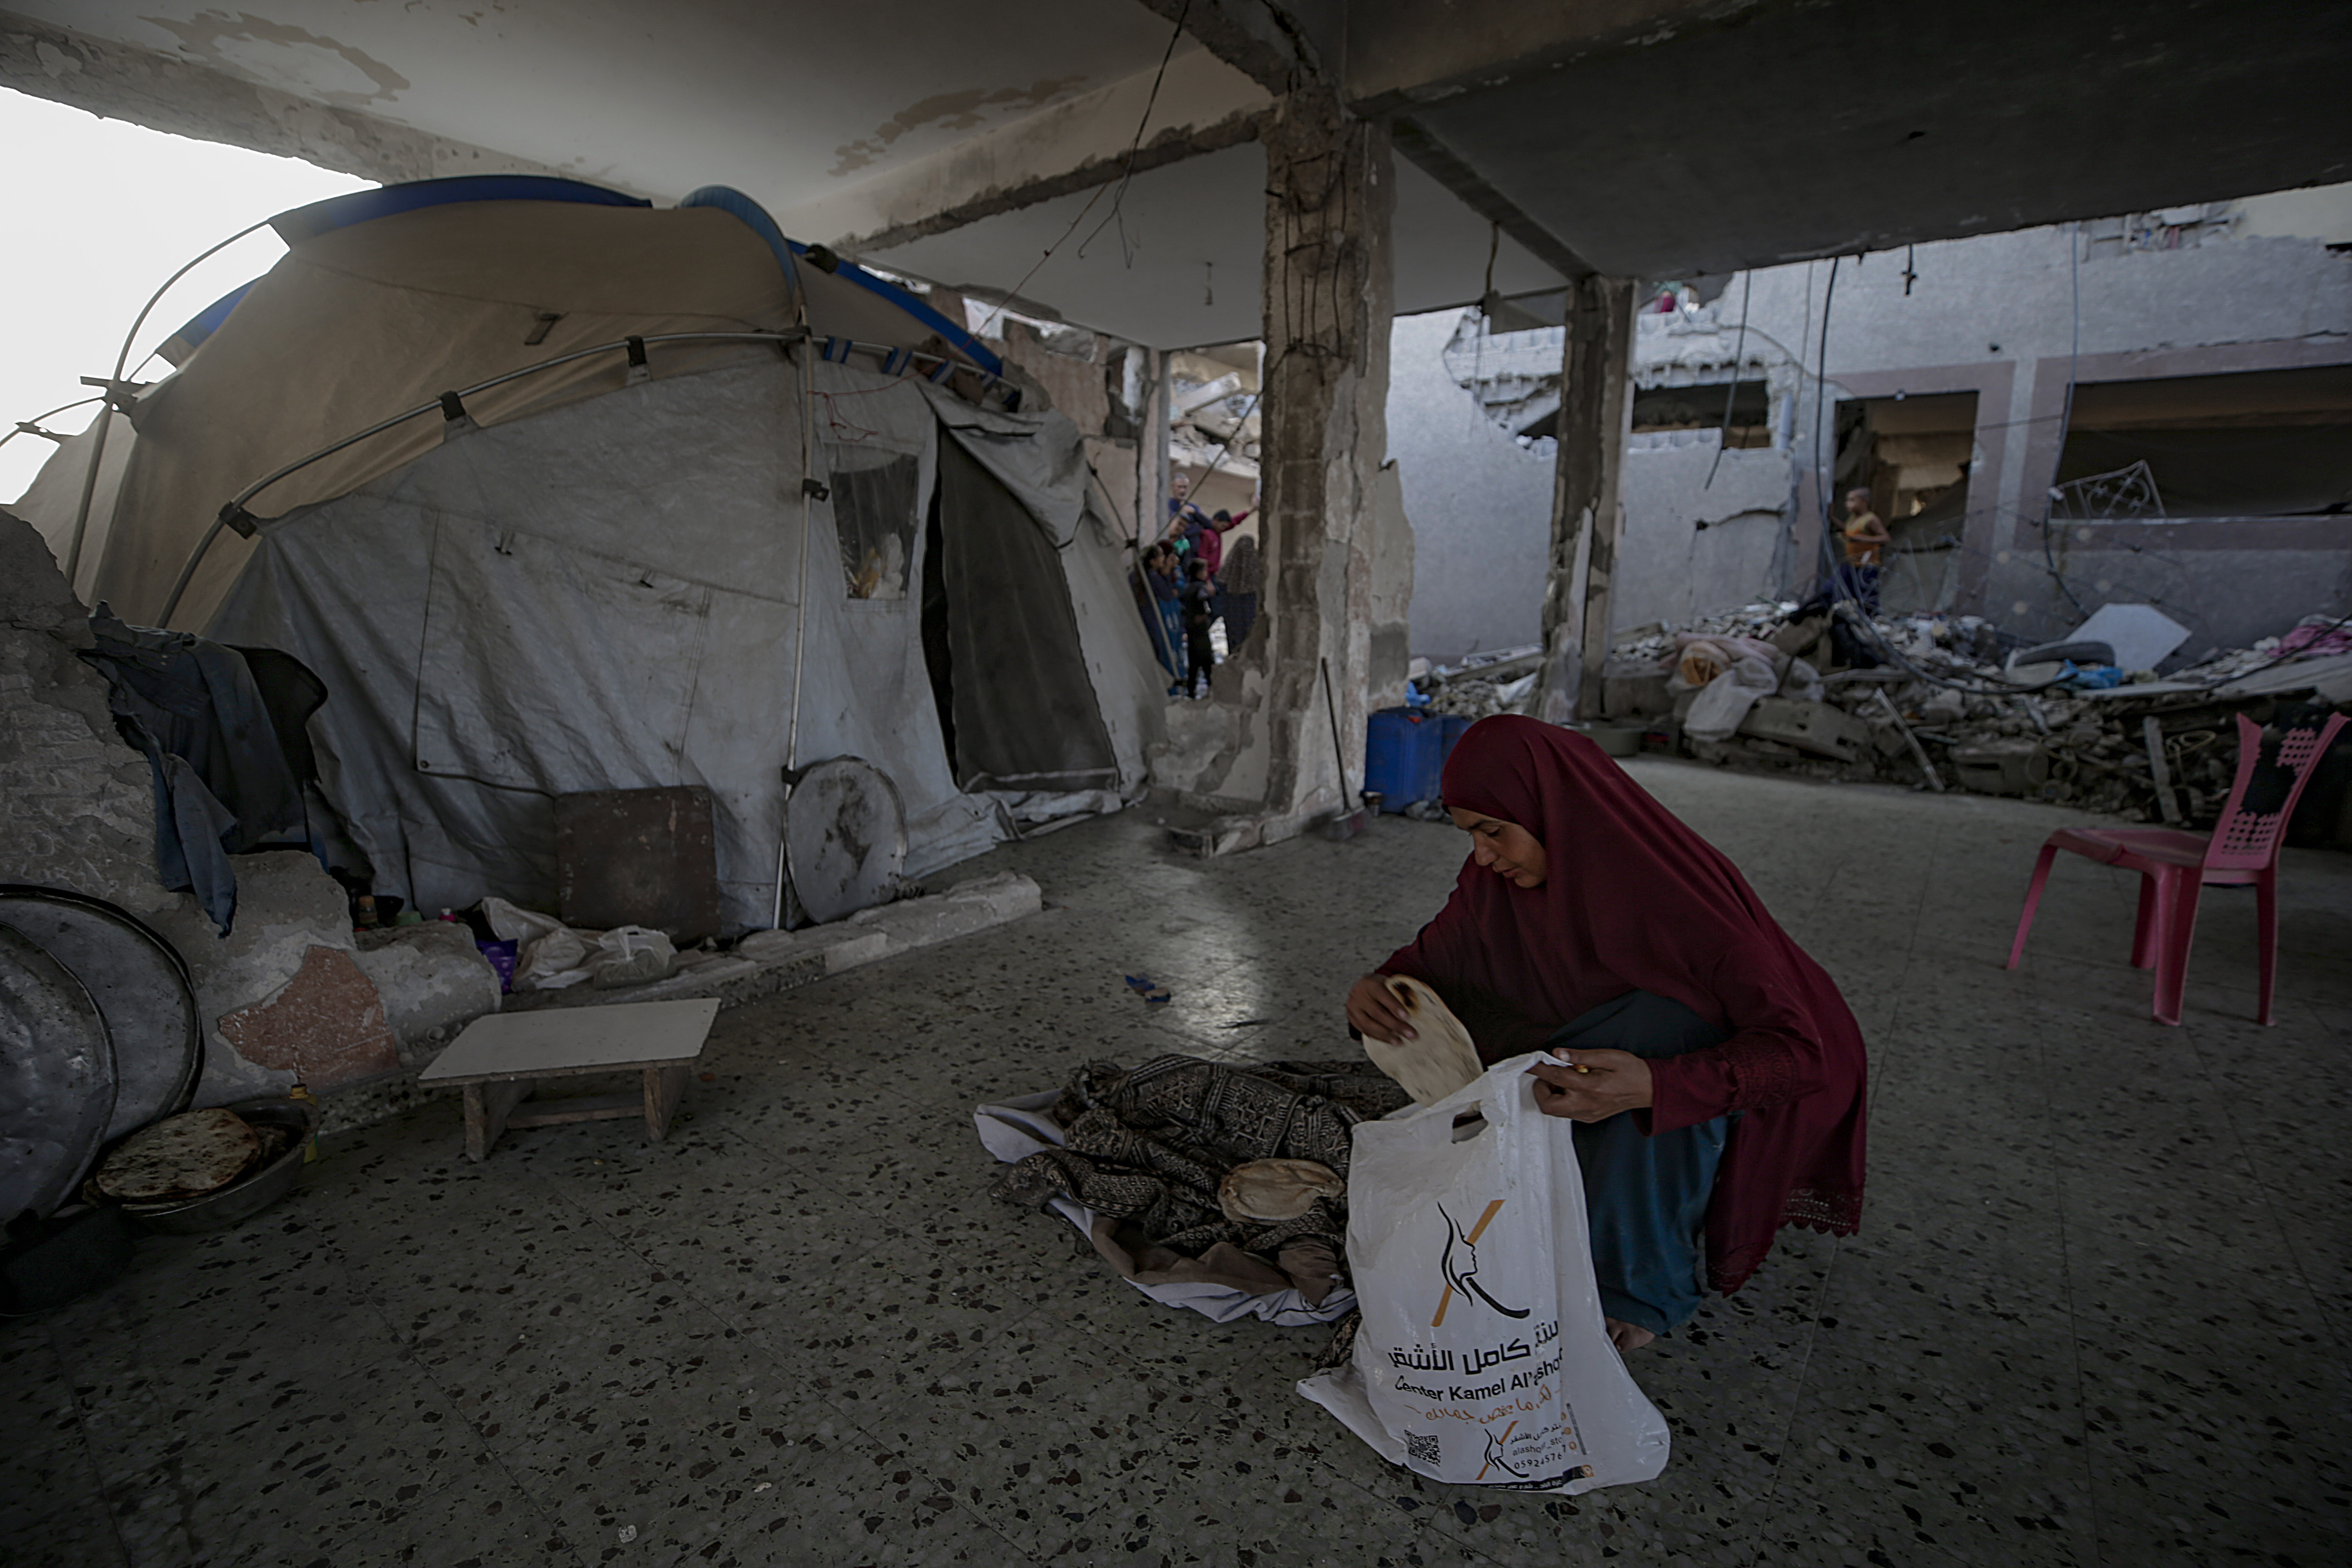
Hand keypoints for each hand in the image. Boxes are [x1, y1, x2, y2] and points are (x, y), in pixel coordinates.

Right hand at [1346, 974, 1415, 1044]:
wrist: (1365, 989)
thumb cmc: (1384, 987)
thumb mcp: (1391, 983)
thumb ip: (1401, 992)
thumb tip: (1414, 1006)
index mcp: (1369, 982)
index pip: (1381, 994)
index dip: (1394, 1006)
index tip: (1407, 1017)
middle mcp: (1357, 994)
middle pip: (1377, 1013)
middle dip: (1395, 1025)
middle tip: (1411, 1034)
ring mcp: (1352, 1007)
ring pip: (1369, 1025)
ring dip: (1387, 1035)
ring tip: (1401, 1041)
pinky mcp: (1351, 1018)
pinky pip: (1365, 1031)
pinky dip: (1379, 1037)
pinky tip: (1391, 1041)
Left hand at [1529, 1049, 1651, 1121]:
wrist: (1649, 1089)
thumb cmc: (1630, 1070)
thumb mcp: (1608, 1056)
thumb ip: (1581, 1056)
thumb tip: (1558, 1054)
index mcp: (1591, 1087)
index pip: (1556, 1078)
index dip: (1538, 1069)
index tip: (1528, 1063)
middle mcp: (1586, 1105)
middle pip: (1548, 1105)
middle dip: (1540, 1089)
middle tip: (1549, 1074)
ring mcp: (1587, 1114)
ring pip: (1555, 1111)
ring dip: (1550, 1095)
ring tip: (1563, 1079)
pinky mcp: (1589, 1118)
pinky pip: (1566, 1112)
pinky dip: (1561, 1100)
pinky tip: (1571, 1087)